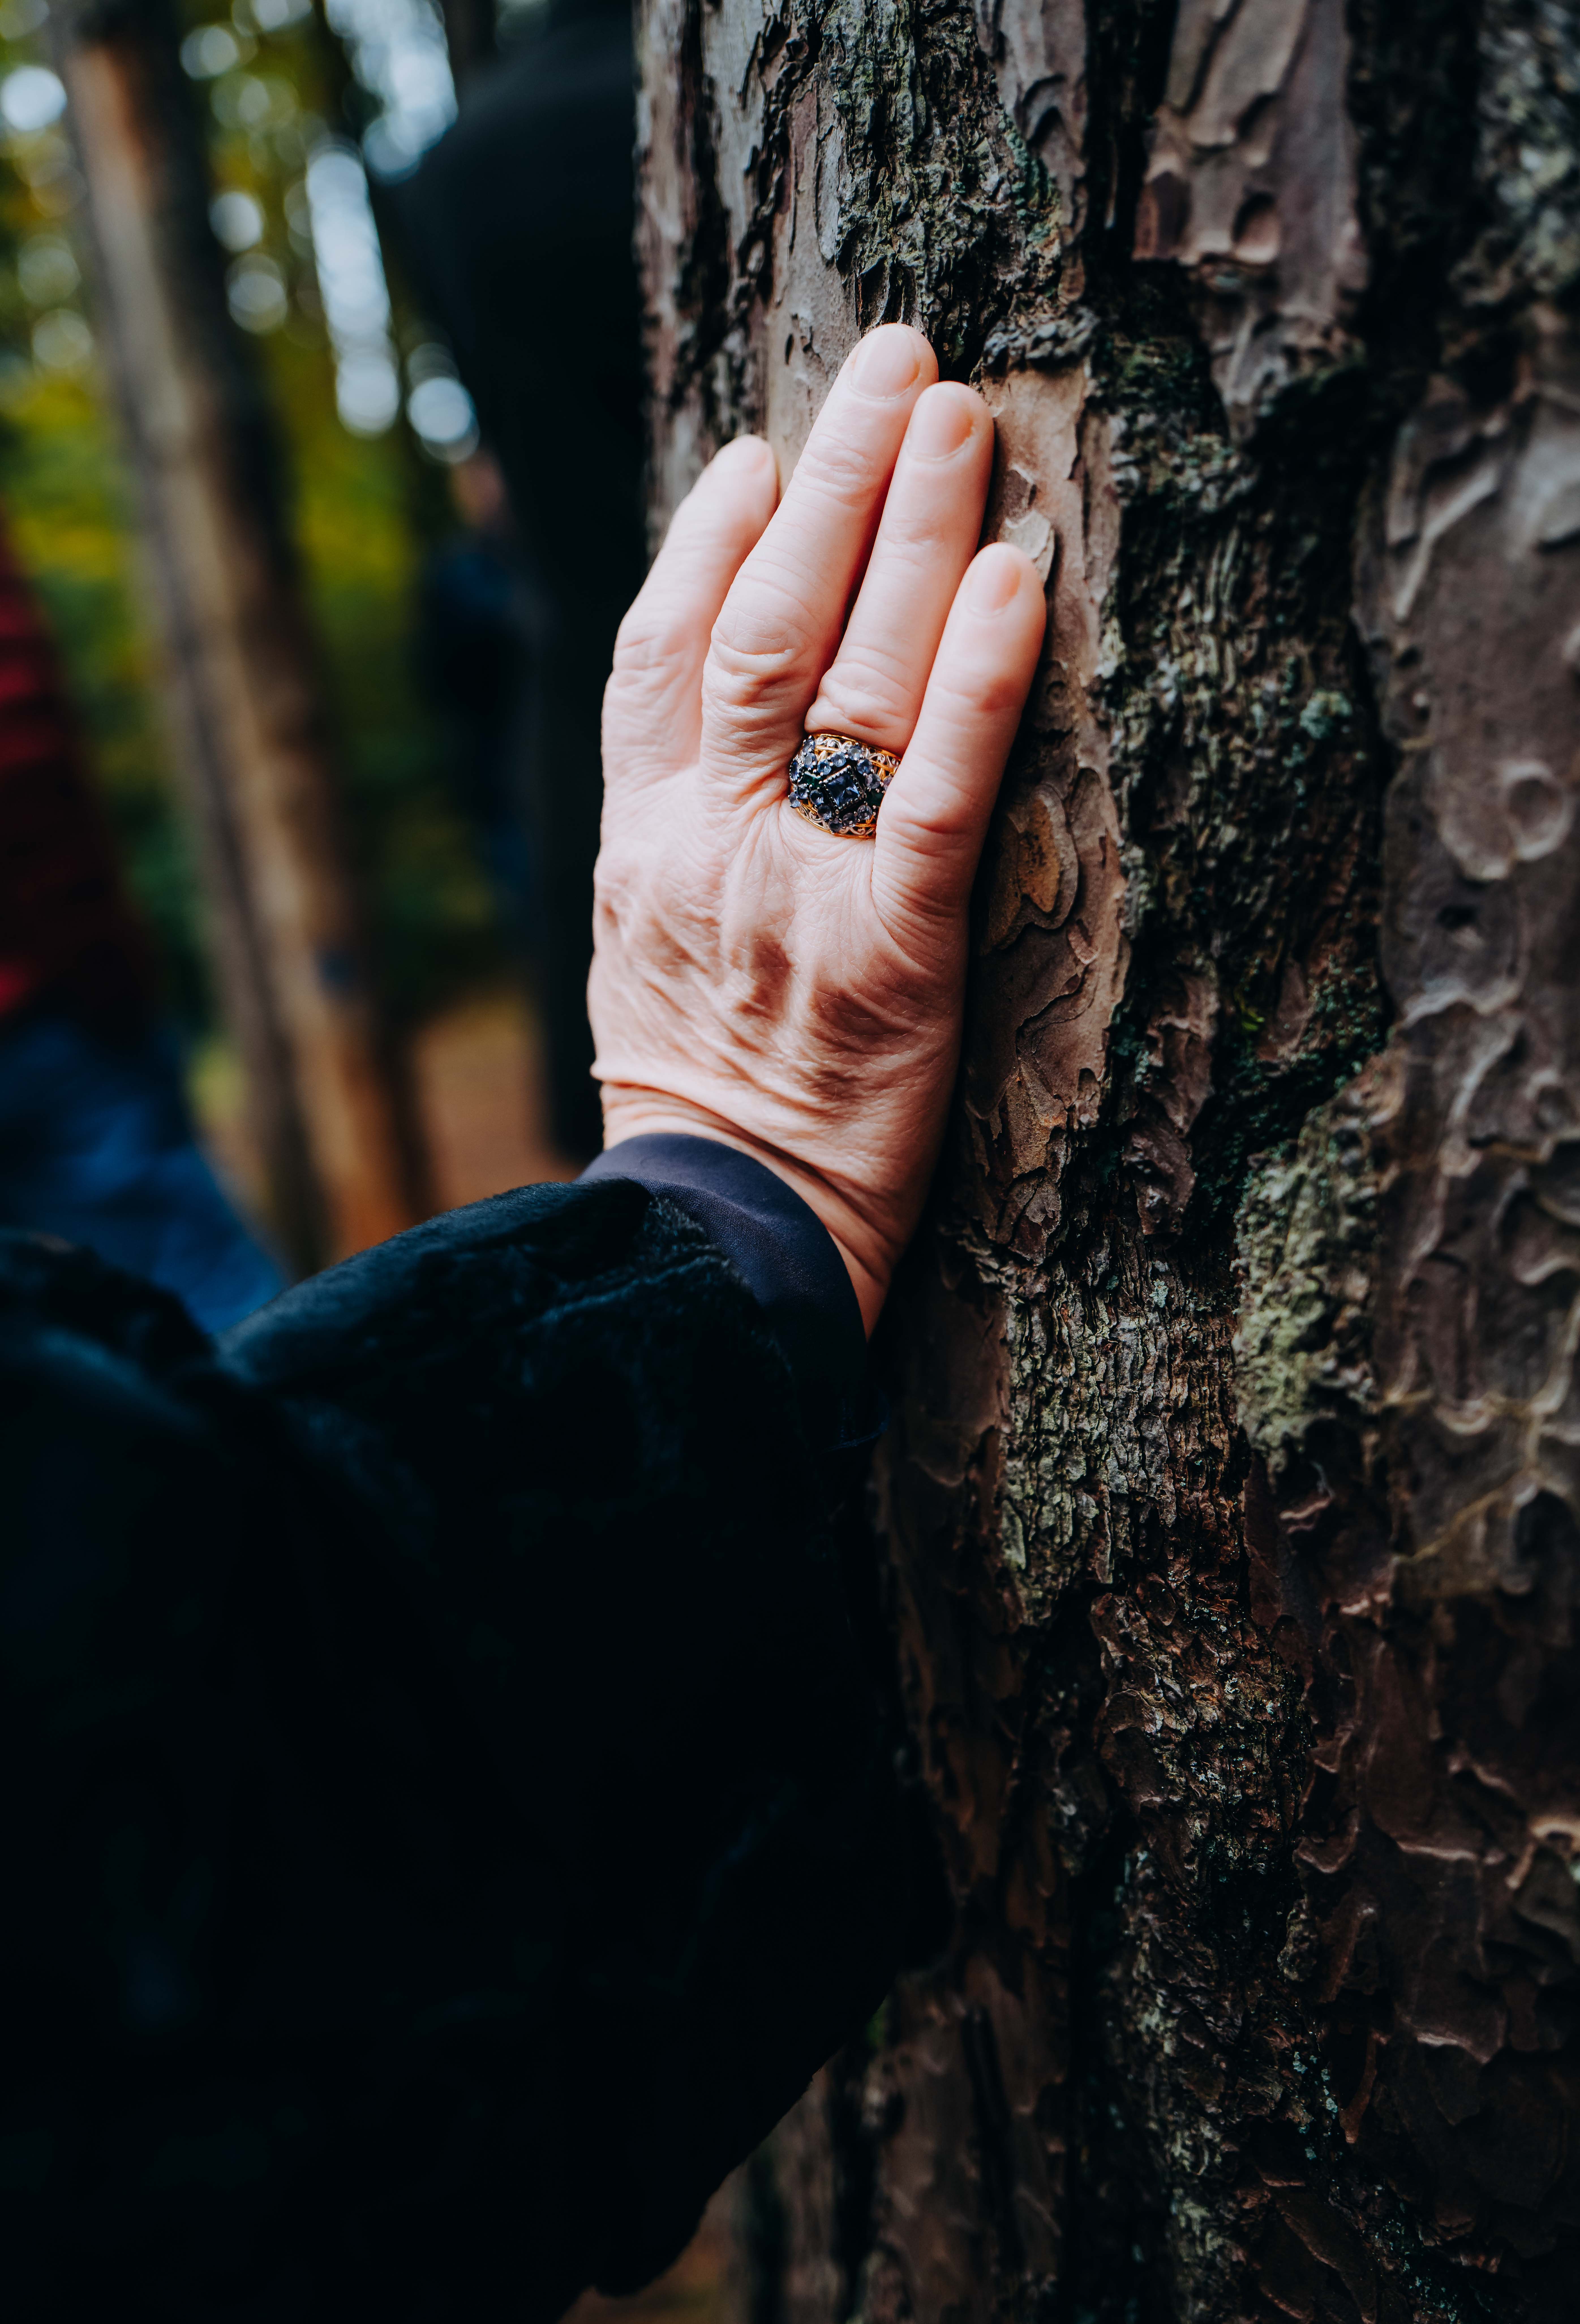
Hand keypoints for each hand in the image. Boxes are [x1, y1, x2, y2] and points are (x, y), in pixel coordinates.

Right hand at [591, 325, 1045, 1331]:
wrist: (721, 1236)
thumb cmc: (699, 1095)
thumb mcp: (647, 947)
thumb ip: (673, 832)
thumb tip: (715, 728)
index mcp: (642, 843)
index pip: (662, 653)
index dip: (710, 537)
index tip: (760, 448)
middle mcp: (706, 845)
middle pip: (760, 628)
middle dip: (826, 482)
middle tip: (892, 360)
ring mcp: (797, 896)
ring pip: (844, 683)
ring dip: (901, 533)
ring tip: (951, 415)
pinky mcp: (896, 957)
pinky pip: (935, 800)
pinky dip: (973, 685)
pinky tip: (1010, 583)